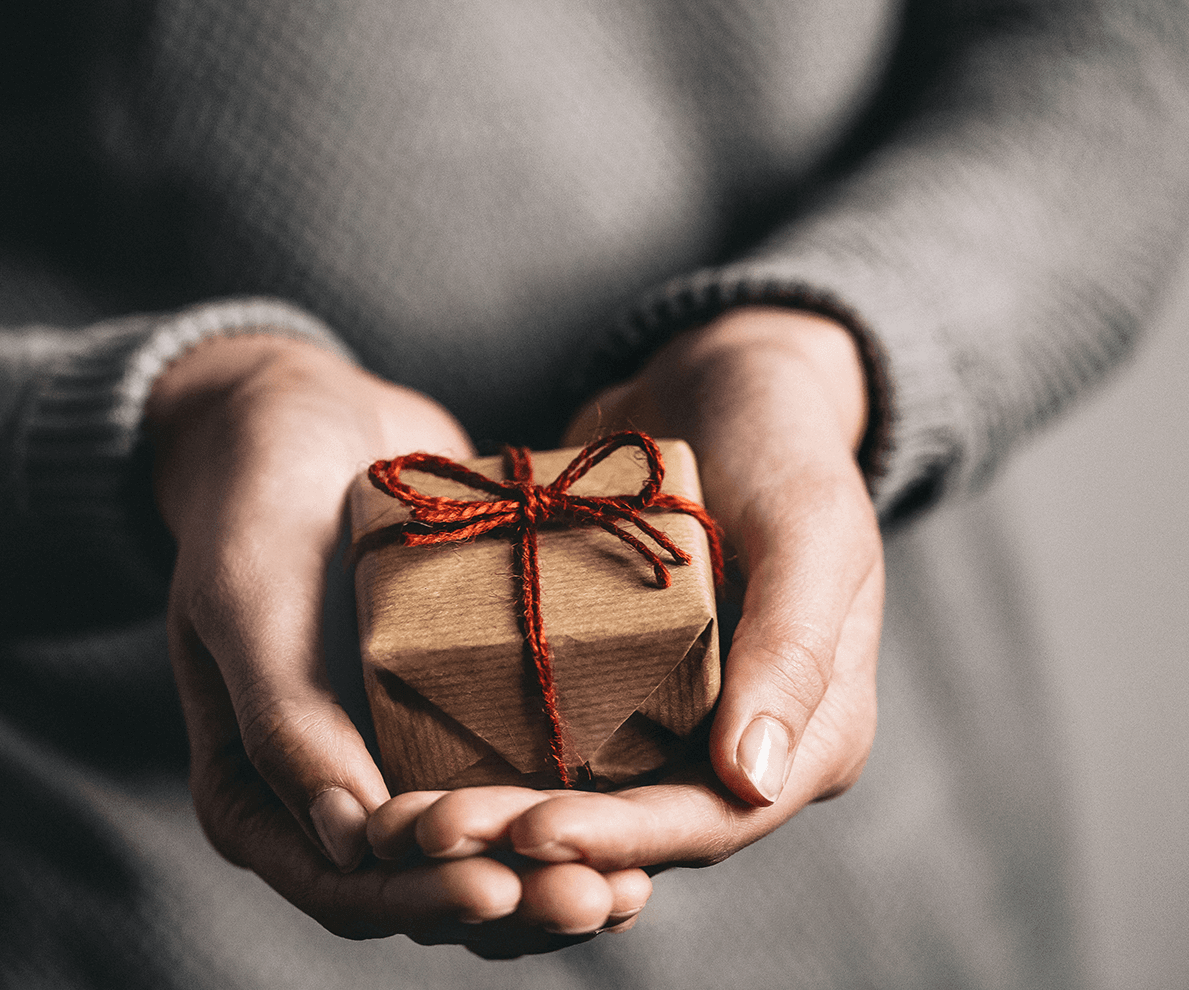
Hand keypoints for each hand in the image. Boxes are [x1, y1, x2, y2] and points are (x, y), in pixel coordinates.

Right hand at [151, 333, 591, 948]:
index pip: (342, 888)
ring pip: (479, 854)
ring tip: (635, 879)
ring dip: (552, 874)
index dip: (423, 899)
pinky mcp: (453, 713)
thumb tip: (348, 845)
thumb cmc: (257, 500)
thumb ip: (284, 716)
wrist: (306, 415)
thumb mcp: (250, 596)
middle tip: (605, 896)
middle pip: (424, 888)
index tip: (504, 889)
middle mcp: (327, 792)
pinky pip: (511, 783)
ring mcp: (394, 756)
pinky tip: (640, 815)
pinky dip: (567, 810)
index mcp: (253, 792)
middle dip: (514, 900)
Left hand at [366, 306, 882, 932]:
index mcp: (815, 735)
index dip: (623, 840)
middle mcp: (742, 751)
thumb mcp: (809, 527)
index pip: (714, 820)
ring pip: (585, 804)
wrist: (716, 382)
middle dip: (535, 842)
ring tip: (411, 823)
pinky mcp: (613, 690)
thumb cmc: (779, 441)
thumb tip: (752, 782)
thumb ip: (794, 648)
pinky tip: (418, 779)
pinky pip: (552, 748)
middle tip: (433, 835)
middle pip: (635, 832)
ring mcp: (674, 725)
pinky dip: (493, 769)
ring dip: (500, 822)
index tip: (529, 835)